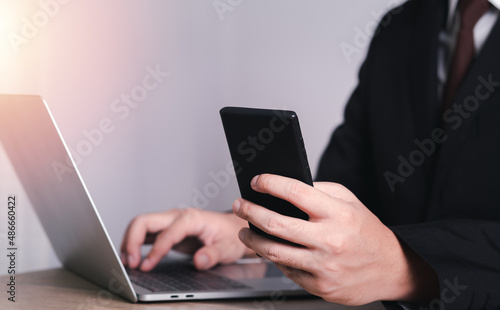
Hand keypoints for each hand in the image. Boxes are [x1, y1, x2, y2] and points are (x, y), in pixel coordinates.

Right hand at [121, 208, 253, 270]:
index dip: (154, 251)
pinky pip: (145, 232)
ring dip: (130, 241)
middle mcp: (177, 216)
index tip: (146, 266)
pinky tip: (132, 256)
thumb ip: (213, 255)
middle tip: (130, 262)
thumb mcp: (228, 247)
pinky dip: (134, 243)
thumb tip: (199, 260)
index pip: (166, 233)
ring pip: (141, 225)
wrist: (233, 229)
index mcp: (191, 218)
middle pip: (145, 221)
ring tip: (127, 261)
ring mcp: (170, 221)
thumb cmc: (230, 236)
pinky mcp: (167, 229)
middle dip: (132, 240)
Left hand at [232, 174, 437, 304]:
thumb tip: (284, 188)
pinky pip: (286, 270)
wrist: (391, 269)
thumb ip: (319, 192)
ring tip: (245, 229)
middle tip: (239, 205)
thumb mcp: (350, 201)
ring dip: (252, 238)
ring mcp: (324, 266)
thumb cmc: (367, 232)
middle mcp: (330, 240)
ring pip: (274, 250)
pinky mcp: (320, 286)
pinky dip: (273, 257)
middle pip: (276, 223)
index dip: (270, 183)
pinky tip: (269, 248)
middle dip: (250, 211)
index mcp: (338, 214)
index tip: (257, 181)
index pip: (295, 191)